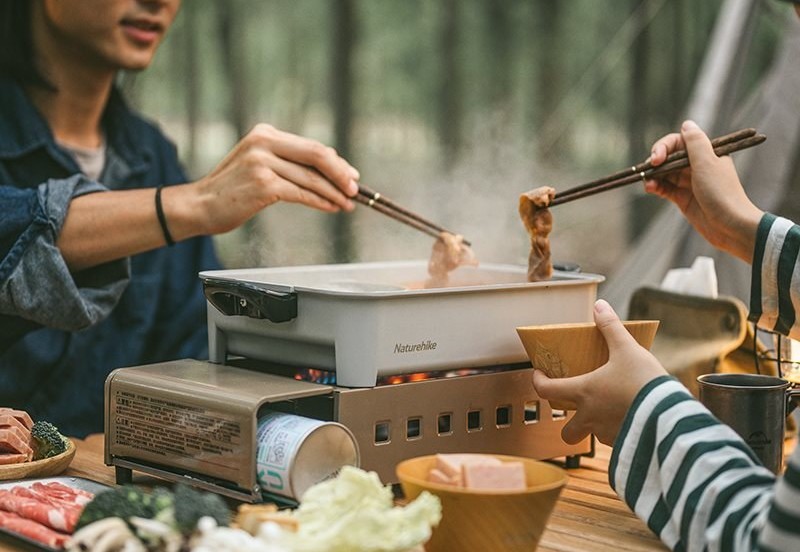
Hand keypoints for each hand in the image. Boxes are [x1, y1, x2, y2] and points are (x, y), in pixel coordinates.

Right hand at [170, 124, 359, 236]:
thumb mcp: (258, 165)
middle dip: (341, 174)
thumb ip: (287, 163)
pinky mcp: (263, 184)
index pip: (311, 146)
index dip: (336, 162)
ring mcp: (263, 162)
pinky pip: (302, 193)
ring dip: (334, 193)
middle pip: (317, 155)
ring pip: (311, 178)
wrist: (199, 205)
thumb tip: (327, 170)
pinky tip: (331, 207)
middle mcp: (264, 142)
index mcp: (266, 133)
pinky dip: (320, 201)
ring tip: (347, 204)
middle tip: (355, 189)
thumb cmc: (231, 190)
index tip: (350, 175)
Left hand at [532, 300, 666, 445]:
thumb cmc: (644, 381)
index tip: (540, 376)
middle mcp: (590, 417)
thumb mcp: (627, 349)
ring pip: (592, 436)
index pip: (546, 391)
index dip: (538, 383)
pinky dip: (618, 432)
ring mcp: (607, 434)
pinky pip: (615, 441)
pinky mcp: (625, 445)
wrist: (670, 415)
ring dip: (596, 426)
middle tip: (576, 411)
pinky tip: (631, 419)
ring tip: (610, 412)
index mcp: (584, 392)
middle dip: (568, 425)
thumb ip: (611, 327)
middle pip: (567, 433)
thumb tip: (599, 306)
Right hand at [645, 120, 762, 262]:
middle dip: (656, 162)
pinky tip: (650, 188)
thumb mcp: (707, 163)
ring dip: (654, 176)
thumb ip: (695, 142)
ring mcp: (689, 183)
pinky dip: (656, 187)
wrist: (730, 225)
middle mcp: (697, 166)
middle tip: (648, 170)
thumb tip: (686, 124)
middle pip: (669, 157)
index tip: (657, 158)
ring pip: (664, 173)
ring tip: (649, 184)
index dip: (664, 147)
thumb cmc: (721, 193)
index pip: (679, 142)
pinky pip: (664, 188)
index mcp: (706, 153)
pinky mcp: (682, 198)